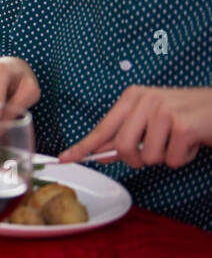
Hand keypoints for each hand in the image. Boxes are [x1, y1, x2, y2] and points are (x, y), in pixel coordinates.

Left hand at [60, 86, 211, 167]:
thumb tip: (100, 153)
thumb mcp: (152, 119)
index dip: (83, 147)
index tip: (65, 159)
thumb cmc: (187, 115)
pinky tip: (191, 142)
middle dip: (137, 159)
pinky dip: (182, 158)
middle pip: (122, 147)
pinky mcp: (183, 126)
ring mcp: (164, 112)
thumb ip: (126, 135)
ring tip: (178, 140)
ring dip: (164, 157)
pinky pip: (171, 160)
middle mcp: (146, 100)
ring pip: (147, 157)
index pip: (103, 128)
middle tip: (157, 150)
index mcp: (133, 97)